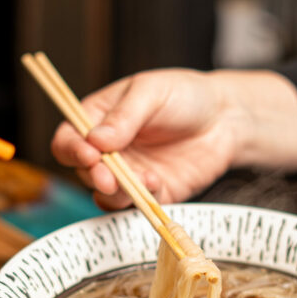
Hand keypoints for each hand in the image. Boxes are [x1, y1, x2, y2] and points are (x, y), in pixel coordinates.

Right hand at [51, 68, 296, 208]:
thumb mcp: (152, 93)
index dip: (72, 149)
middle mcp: (109, 149)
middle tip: (109, 177)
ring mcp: (129, 172)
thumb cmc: (186, 95)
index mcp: (99, 118)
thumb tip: (95, 139)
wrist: (227, 118)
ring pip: (106, 193)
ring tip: (141, 179)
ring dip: (117, 192)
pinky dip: (140, 200)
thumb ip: (124, 117)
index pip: (69, 138)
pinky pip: (135, 205)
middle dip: (94, 175)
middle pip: (83, 170)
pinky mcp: (151, 191)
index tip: (89, 154)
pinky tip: (156, 182)